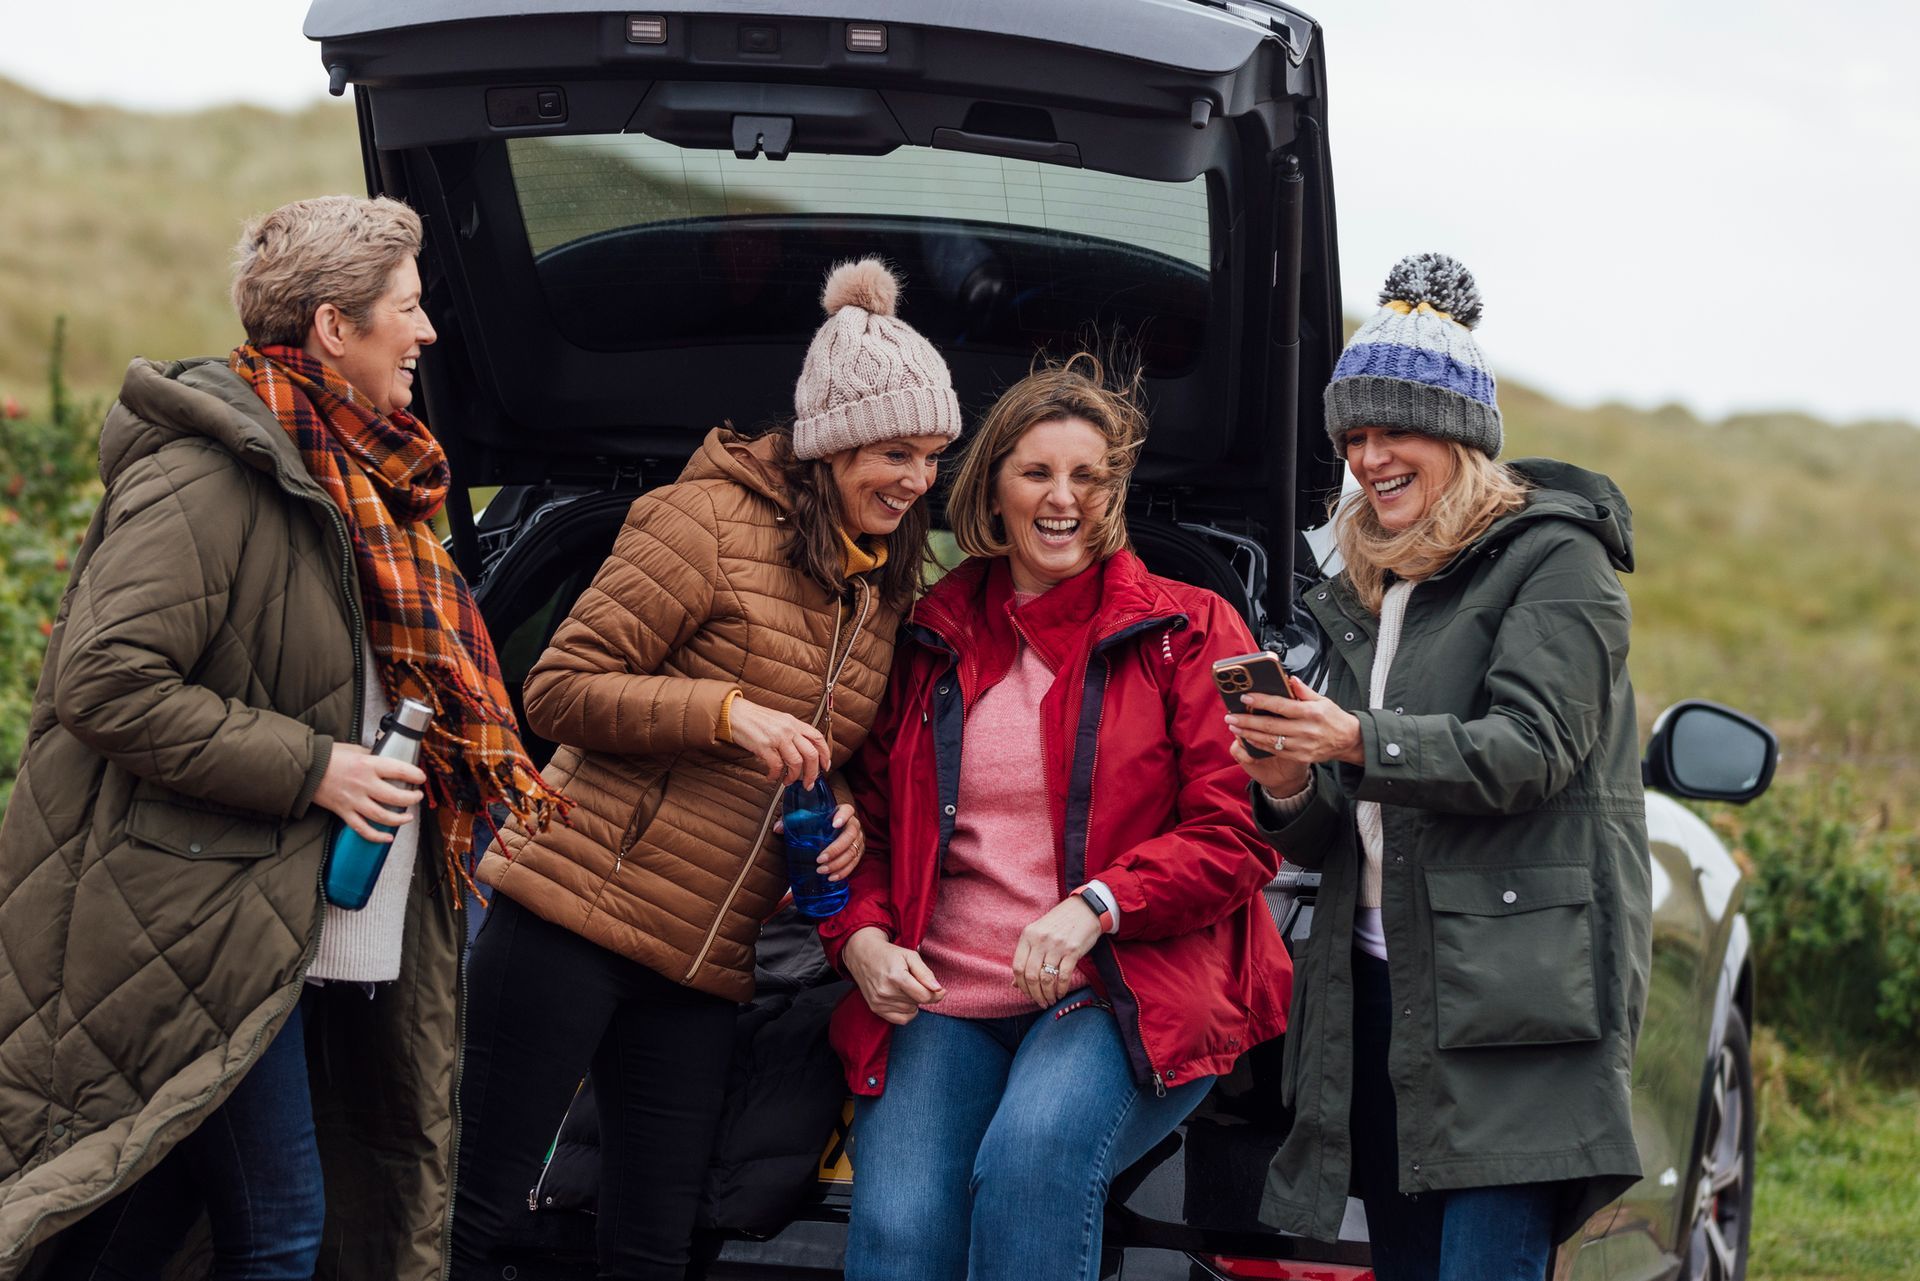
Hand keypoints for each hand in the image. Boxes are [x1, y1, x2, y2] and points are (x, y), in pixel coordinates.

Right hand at [312, 743, 425, 841]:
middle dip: (412, 799)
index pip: (399, 770)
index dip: (415, 775)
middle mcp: (363, 784)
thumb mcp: (354, 749)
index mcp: (368, 765)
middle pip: (396, 797)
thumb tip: (385, 760)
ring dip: (399, 819)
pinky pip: (363, 829)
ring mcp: (353, 800)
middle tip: (417, 797)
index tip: (421, 778)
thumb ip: (372, 756)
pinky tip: (387, 837)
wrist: (304, 768)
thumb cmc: (328, 756)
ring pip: (382, 816)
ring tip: (408, 817)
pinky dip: (376, 836)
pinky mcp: (343, 812)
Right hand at [726, 697, 830, 785]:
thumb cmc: (754, 718)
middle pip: (811, 754)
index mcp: (794, 722)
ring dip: (794, 777)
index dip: (825, 754)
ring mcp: (777, 737)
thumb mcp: (779, 721)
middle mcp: (788, 729)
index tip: (825, 767)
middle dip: (813, 773)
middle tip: (809, 783)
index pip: (817, 738)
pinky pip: (777, 766)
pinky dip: (776, 775)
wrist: (734, 713)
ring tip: (789, 781)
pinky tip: (772, 776)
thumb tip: (801, 751)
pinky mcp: (764, 746)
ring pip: (797, 762)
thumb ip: (792, 733)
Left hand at [774, 804, 862, 880]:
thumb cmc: (818, 823)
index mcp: (842, 812)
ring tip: (822, 871)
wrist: (831, 831)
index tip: (834, 824)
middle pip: (850, 836)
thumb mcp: (805, 819)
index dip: (843, 816)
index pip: (847, 810)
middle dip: (835, 849)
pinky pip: (854, 864)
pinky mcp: (858, 853)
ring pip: (852, 852)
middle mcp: (853, 825)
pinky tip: (831, 877)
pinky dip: (843, 872)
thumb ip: (791, 820)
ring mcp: (858, 840)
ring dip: (838, 864)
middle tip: (820, 859)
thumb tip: (778, 828)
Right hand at [843, 927, 944, 1024]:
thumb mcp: (910, 956)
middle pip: (918, 1003)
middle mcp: (885, 992)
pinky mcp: (875, 1008)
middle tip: (912, 980)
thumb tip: (939, 990)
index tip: (940, 989)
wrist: (863, 955)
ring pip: (911, 1011)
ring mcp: (879, 1002)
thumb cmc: (889, 955)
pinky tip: (903, 999)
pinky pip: (901, 1020)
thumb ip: (926, 974)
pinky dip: (907, 1012)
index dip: (936, 994)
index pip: (924, 996)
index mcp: (896, 977)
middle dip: (921, 993)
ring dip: (913, 1001)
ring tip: (904, 987)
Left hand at [1011, 897, 1103, 1007]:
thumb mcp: (1038, 934)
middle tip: (1040, 1002)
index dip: (1021, 985)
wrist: (1085, 909)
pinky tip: (1061, 993)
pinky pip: (1063, 976)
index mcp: (1028, 935)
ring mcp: (1057, 945)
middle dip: (1034, 994)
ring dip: (1047, 994)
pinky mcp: (1073, 951)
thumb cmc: (1059, 923)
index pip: (1018, 966)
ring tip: (1050, 1000)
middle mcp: (1040, 940)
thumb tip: (1014, 983)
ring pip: (1046, 978)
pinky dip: (1061, 989)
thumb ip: (1026, 956)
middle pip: (1031, 976)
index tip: (1027, 993)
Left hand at [1225, 675, 1363, 794]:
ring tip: (1235, 727)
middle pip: (1271, 726)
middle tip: (1231, 717)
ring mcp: (1302, 746)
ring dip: (1249, 734)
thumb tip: (1290, 679)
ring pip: (1270, 741)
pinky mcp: (1299, 756)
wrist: (1348, 741)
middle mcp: (1306, 730)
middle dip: (1247, 721)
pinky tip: (1248, 739)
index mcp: (1311, 712)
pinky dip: (1260, 745)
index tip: (1245, 698)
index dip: (1261, 702)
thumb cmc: (1333, 718)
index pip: (1281, 706)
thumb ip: (1304, 691)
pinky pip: (1275, 751)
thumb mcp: (1322, 700)